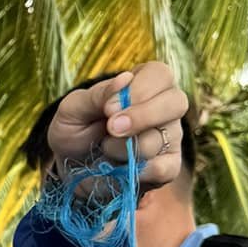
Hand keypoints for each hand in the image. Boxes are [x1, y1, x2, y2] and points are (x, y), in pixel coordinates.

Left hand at [46, 64, 186, 190]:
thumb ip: (97, 94)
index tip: (108, 109)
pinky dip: (139, 171)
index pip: (160, 75)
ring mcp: (169, 137)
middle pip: (176, 103)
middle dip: (142, 117)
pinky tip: (120, 168)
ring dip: (125, 148)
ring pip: (160, 139)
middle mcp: (164, 107)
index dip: (138, 90)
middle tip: (112, 128)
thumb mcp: (73, 109)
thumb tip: (125, 78)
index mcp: (144, 83)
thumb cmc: (75, 130)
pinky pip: (165, 168)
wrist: (71, 168)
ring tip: (105, 148)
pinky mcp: (168, 166)